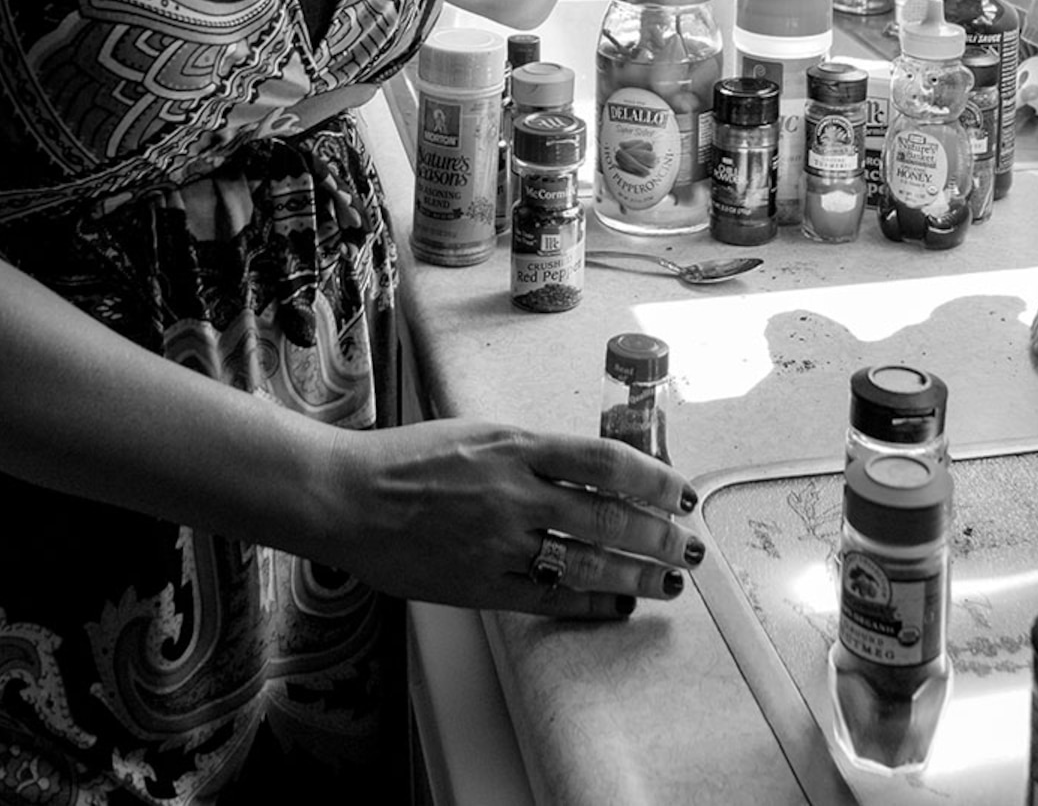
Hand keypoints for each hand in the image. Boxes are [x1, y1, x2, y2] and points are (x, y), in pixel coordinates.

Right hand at [316, 419, 701, 619]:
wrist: (348, 497)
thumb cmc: (408, 460)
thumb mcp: (478, 433)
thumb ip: (534, 453)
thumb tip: (595, 472)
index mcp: (515, 445)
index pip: (605, 461)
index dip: (653, 479)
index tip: (681, 491)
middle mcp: (513, 492)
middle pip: (607, 516)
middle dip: (659, 535)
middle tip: (690, 546)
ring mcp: (498, 541)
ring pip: (587, 562)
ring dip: (638, 574)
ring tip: (669, 581)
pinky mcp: (480, 583)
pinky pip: (550, 598)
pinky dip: (591, 603)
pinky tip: (618, 604)